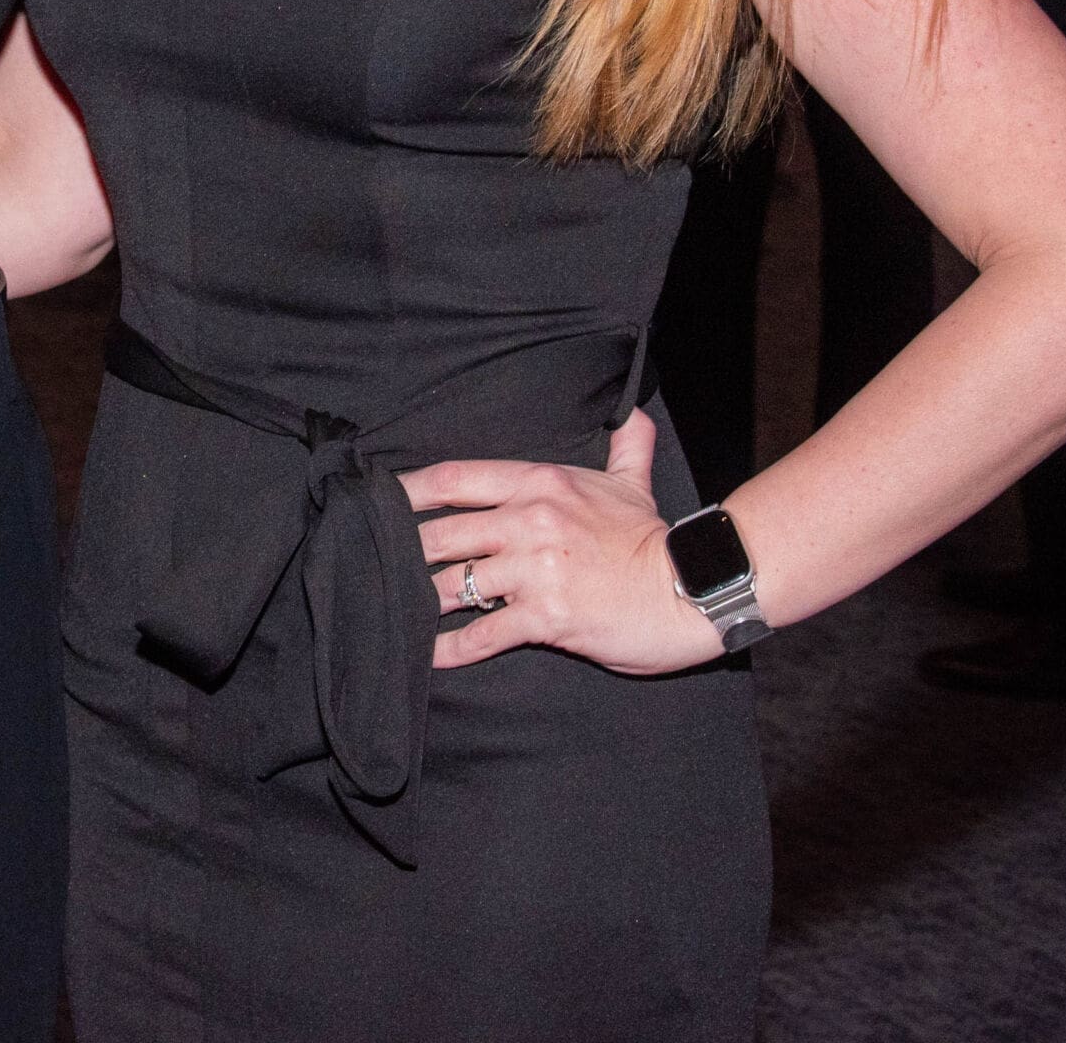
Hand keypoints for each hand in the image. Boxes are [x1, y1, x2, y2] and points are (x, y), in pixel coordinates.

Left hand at [400, 410, 726, 675]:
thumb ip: (623, 446)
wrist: (689, 590)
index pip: (457, 479)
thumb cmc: (652, 539)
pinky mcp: (546, 617)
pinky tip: (430, 654)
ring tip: (394, 608)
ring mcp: (536, 570)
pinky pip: (484, 632)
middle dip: (407, 550)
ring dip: (423, 598)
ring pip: (456, 584)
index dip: (411, 490)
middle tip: (376, 561)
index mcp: (540, 483)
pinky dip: (452, 647)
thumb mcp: (632, 483)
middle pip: (444, 533)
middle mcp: (530, 521)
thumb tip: (630, 411)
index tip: (381, 499)